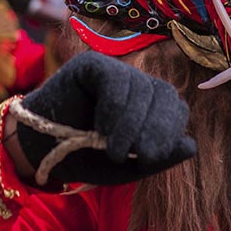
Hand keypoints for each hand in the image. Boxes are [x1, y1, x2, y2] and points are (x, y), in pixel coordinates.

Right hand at [11, 51, 195, 185]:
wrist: (40, 153)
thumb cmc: (86, 158)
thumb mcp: (129, 165)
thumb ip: (159, 156)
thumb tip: (191, 144)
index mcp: (149, 104)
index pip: (175, 106)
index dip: (170, 129)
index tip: (153, 156)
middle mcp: (135, 83)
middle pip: (163, 94)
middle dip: (156, 128)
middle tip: (140, 156)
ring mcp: (114, 70)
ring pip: (140, 88)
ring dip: (131, 124)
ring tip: (115, 150)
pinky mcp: (91, 65)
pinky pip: (115, 78)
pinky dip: (114, 107)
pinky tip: (102, 130)